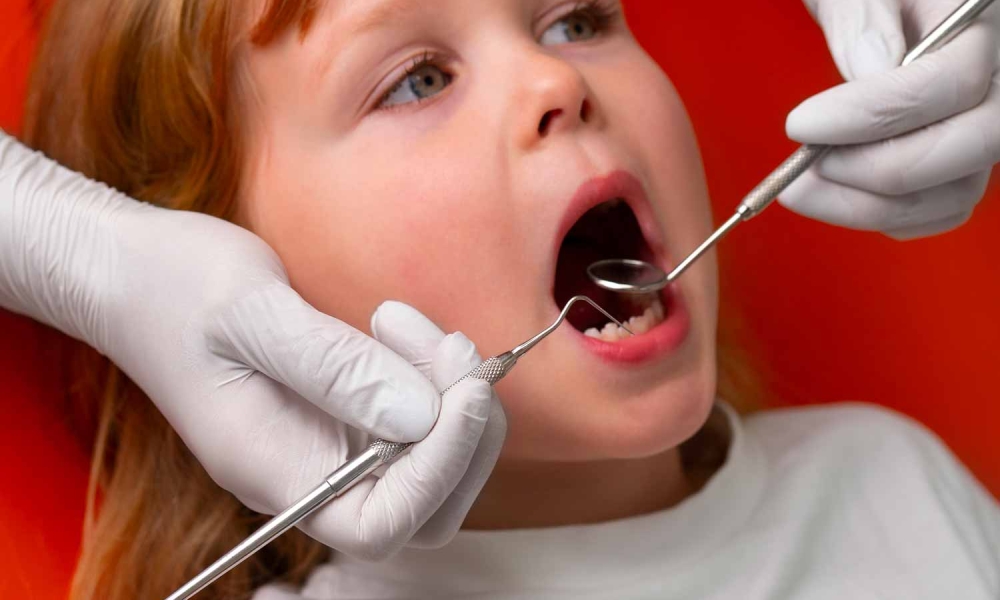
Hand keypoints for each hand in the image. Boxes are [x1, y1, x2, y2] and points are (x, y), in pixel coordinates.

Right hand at [0, 134, 503, 557]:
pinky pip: (412, 421)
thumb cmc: (173, 288)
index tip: (462, 388)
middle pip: (425, 507)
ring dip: (452, 399)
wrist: (133, 274)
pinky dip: (432, 380)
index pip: (383, 524)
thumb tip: (422, 415)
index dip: (441, 468)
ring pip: (429, 464)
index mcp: (276, 470)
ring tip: (413, 325)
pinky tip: (403, 328)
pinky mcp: (341, 411)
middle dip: (464, 433)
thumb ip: (335, 367)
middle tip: (452, 349)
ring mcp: (327, 445)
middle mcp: (308, 473)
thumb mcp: (251, 312)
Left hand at [782, 0, 999, 239]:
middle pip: (971, 147)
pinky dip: (884, 216)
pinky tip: (834, 195)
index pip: (950, 83)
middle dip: (878, 169)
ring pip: (955, 193)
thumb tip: (868, 73)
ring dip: (870, 206)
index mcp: (986, 27)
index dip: (871, 114)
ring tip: (803, 188)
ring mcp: (984, 131)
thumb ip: (864, 21)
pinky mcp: (962, 167)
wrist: (883, 10)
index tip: (800, 124)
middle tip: (807, 166)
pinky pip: (939, 211)